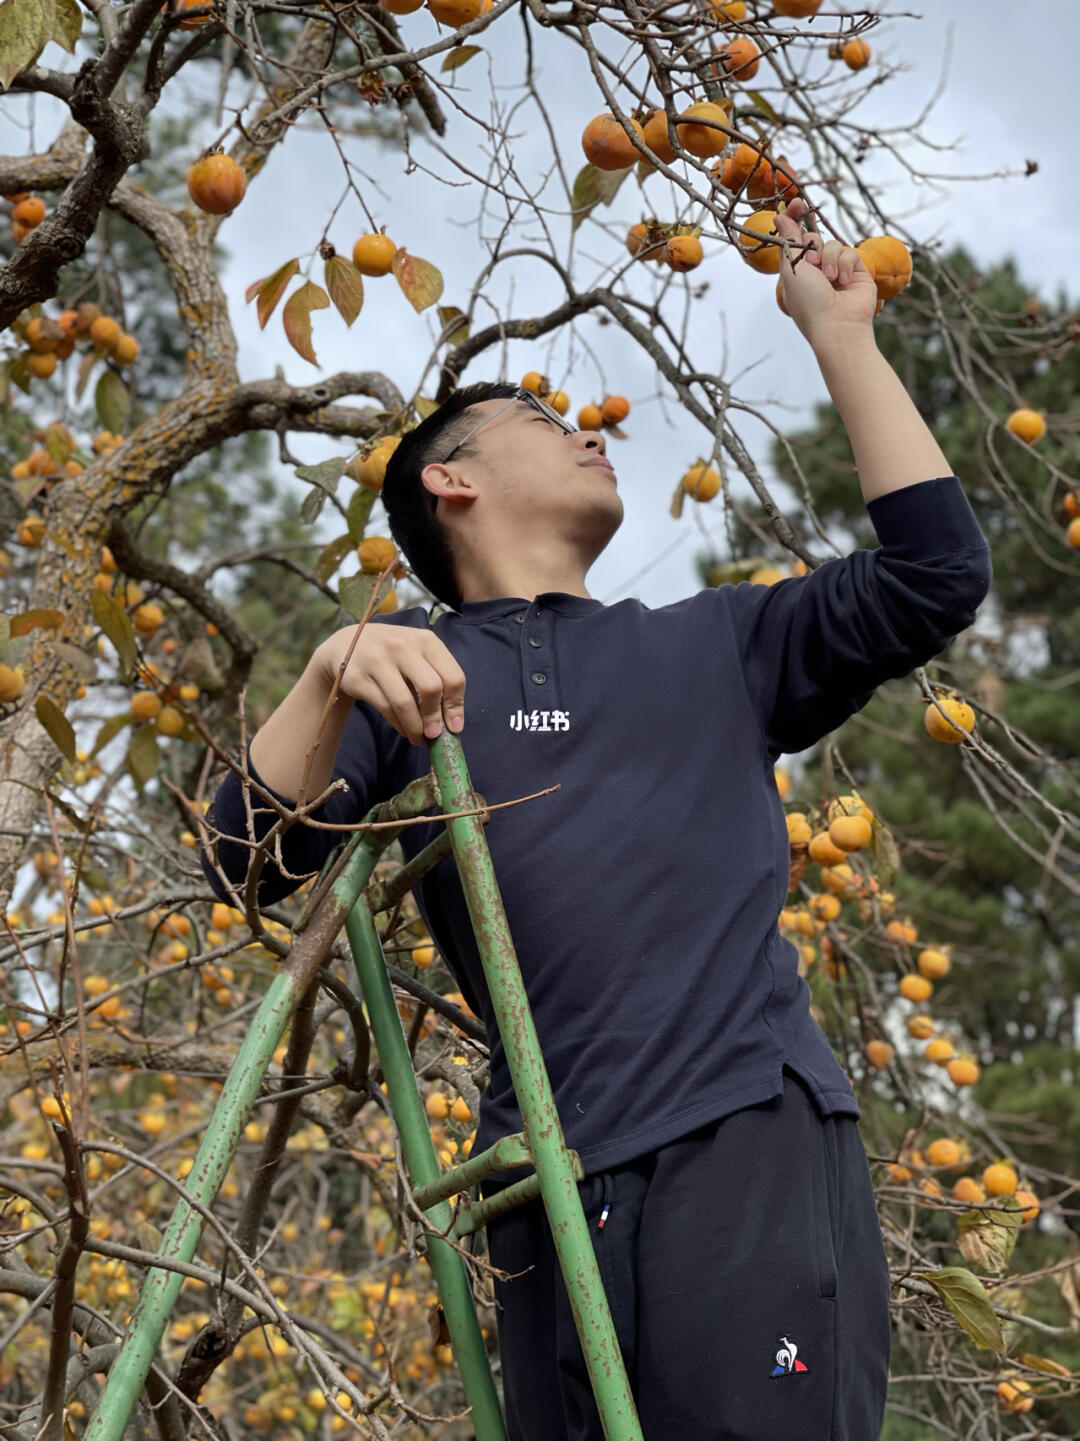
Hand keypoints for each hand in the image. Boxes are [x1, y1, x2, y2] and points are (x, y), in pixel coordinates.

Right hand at [316, 623, 465, 745]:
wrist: (345, 645)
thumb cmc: (392, 655)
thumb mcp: (417, 655)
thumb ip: (436, 678)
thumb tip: (452, 722)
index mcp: (425, 640)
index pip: (453, 676)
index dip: (455, 706)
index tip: (454, 727)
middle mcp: (403, 646)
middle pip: (431, 688)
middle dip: (435, 718)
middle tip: (434, 735)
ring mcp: (378, 660)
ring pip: (405, 702)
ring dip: (415, 727)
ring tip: (418, 738)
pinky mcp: (359, 677)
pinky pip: (385, 707)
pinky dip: (398, 724)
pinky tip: (404, 729)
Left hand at [774, 197, 878, 346]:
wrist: (837, 325)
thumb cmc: (809, 303)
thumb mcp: (792, 269)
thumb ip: (788, 241)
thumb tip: (779, 215)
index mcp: (795, 271)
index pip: (793, 239)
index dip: (794, 219)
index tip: (796, 203)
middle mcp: (815, 270)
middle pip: (814, 238)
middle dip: (813, 248)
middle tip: (812, 265)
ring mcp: (836, 270)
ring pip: (833, 244)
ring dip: (830, 259)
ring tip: (831, 280)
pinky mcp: (856, 272)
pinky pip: (851, 253)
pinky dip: (846, 266)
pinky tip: (845, 283)